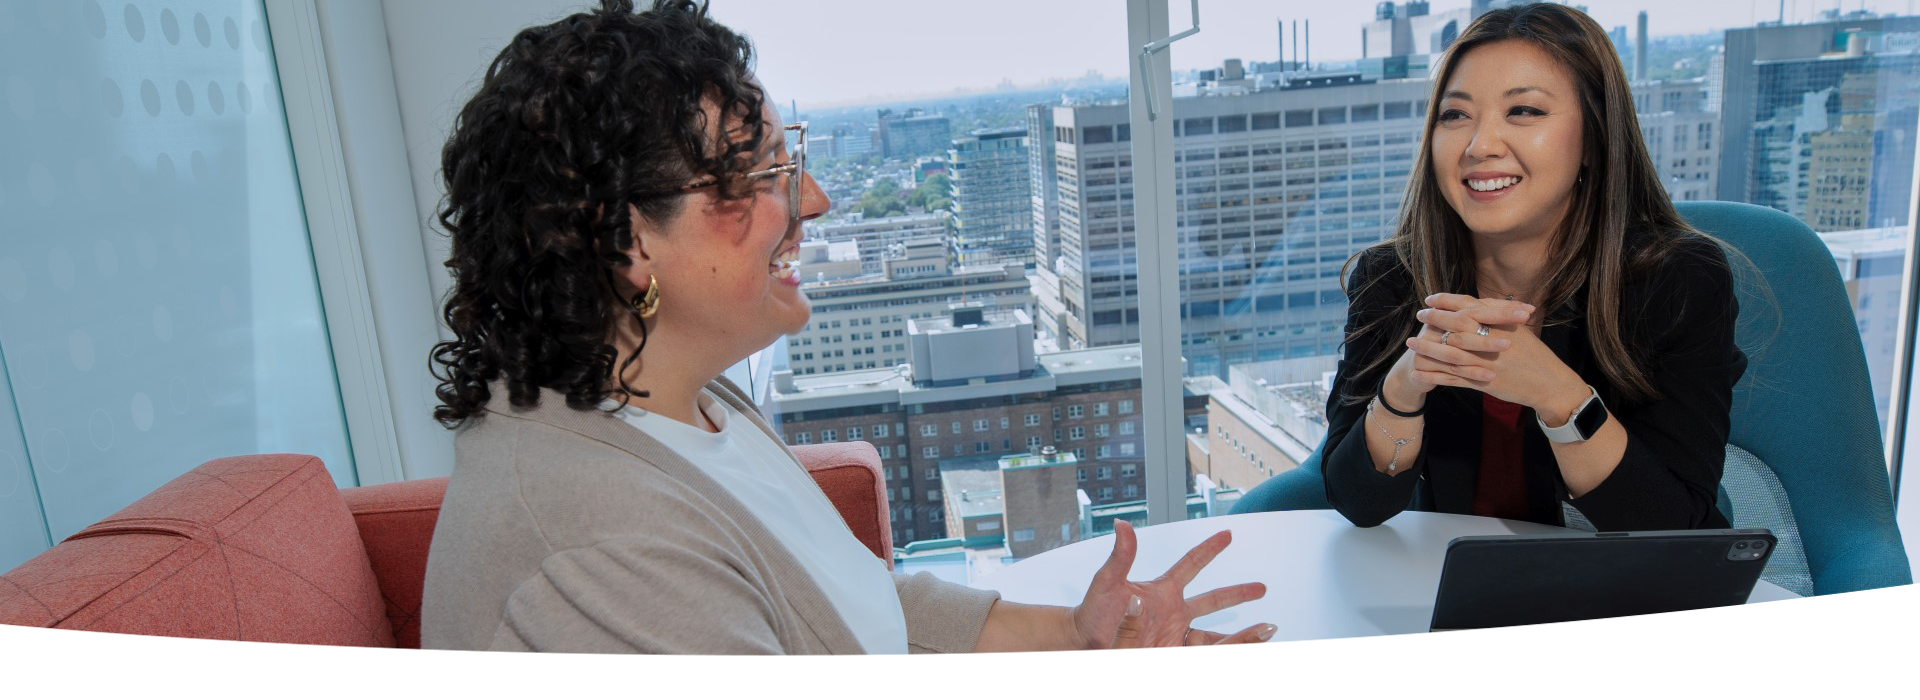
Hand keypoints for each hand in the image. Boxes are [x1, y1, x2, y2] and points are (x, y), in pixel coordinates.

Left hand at [1070, 520, 1273, 651]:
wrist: (1084, 643)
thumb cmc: (1091, 612)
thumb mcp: (1107, 583)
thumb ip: (1120, 556)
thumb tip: (1122, 525)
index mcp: (1161, 589)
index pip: (1191, 564)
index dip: (1209, 549)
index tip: (1228, 534)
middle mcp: (1172, 610)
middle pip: (1212, 599)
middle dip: (1237, 593)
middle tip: (1262, 587)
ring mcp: (1173, 632)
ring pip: (1212, 632)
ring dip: (1236, 633)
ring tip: (1264, 631)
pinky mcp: (1169, 652)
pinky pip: (1199, 654)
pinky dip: (1218, 654)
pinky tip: (1234, 655)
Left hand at [1404, 293, 1585, 414]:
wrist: (1550, 384)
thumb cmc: (1536, 355)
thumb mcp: (1520, 330)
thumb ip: (1498, 317)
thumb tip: (1476, 304)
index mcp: (1501, 325)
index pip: (1470, 307)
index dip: (1448, 301)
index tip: (1430, 298)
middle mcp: (1493, 341)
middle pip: (1457, 326)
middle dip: (1435, 320)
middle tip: (1419, 316)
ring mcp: (1487, 363)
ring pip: (1451, 353)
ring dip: (1428, 348)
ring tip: (1409, 343)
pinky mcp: (1483, 382)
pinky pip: (1452, 379)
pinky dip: (1433, 376)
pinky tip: (1416, 372)